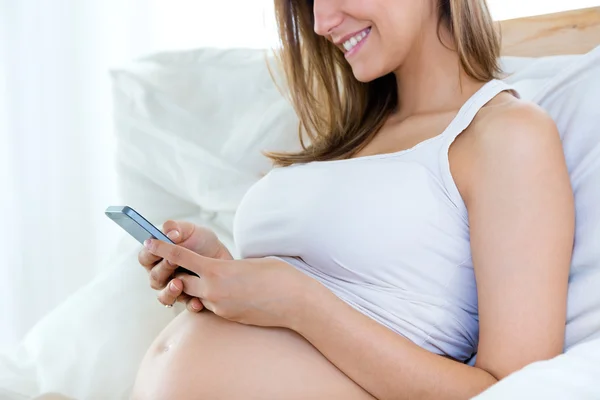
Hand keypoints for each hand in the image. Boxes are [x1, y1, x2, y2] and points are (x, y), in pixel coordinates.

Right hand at [138, 220, 232, 311]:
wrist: (222, 256)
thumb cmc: (202, 242)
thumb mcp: (190, 230)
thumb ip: (176, 228)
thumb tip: (170, 233)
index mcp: (157, 257)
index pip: (145, 257)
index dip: (149, 253)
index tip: (156, 247)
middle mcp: (162, 275)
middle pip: (154, 277)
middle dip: (163, 269)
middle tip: (173, 261)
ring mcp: (174, 288)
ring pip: (165, 296)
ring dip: (170, 291)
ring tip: (179, 284)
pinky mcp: (189, 298)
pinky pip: (186, 306)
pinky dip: (191, 304)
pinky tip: (198, 301)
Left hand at [145, 239, 315, 327]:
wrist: (296, 303)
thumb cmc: (279, 276)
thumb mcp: (250, 263)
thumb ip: (228, 266)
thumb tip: (219, 270)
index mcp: (217, 270)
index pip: (181, 257)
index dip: (163, 248)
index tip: (148, 241)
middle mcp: (213, 291)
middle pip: (181, 281)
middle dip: (177, 273)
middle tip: (172, 265)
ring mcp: (220, 307)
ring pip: (197, 296)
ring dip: (197, 287)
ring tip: (207, 279)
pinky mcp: (228, 317)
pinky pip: (212, 306)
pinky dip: (213, 297)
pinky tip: (228, 292)